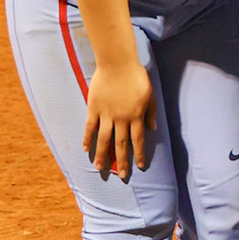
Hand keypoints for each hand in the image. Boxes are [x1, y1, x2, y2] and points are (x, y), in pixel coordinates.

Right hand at [81, 60, 154, 179]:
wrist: (117, 63)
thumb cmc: (136, 77)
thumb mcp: (150, 94)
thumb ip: (150, 112)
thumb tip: (153, 128)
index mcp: (136, 116)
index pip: (138, 140)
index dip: (138, 154)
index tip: (139, 166)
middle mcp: (121, 118)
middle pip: (121, 144)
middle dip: (121, 161)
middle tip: (121, 175)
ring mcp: (106, 114)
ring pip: (103, 140)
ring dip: (102, 155)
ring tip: (99, 168)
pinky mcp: (93, 108)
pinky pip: (89, 127)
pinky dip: (87, 139)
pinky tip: (85, 150)